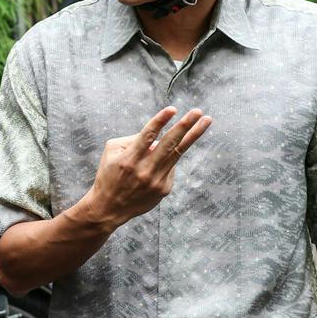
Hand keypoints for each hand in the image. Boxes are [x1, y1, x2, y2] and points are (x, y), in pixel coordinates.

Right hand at [82, 106, 212, 228]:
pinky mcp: (164, 189)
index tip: (172, 109)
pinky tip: (157, 162)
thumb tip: (157, 135)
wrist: (109, 208)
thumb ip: (133, 140)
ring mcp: (156, 181)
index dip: (160, 121)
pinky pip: (170, 166)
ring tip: (207, 120)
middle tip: (198, 111)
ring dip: (193, 135)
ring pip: (178, 153)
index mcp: (130, 158)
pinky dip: (168, 159)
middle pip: (169, 144)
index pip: (147, 136)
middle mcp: (145, 170)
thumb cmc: (109, 174)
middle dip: (185, 125)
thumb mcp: (112, 152)